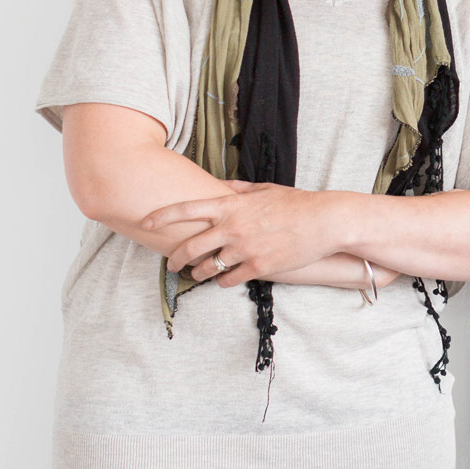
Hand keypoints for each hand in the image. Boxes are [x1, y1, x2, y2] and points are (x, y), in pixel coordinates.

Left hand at [141, 180, 359, 288]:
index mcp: (231, 205)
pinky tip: (224, 280)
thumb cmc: (296, 203)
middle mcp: (233, 227)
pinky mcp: (258, 266)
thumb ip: (238, 189)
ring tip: (198, 274)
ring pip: (207, 267)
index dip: (161, 216)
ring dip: (199, 273)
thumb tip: (220, 187)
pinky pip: (229, 279)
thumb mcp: (264, 189)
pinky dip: (222, 281)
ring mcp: (244, 248)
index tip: (145, 221)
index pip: (186, 209)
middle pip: (190, 246)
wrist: (325, 221)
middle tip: (171, 264)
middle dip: (175, 258)